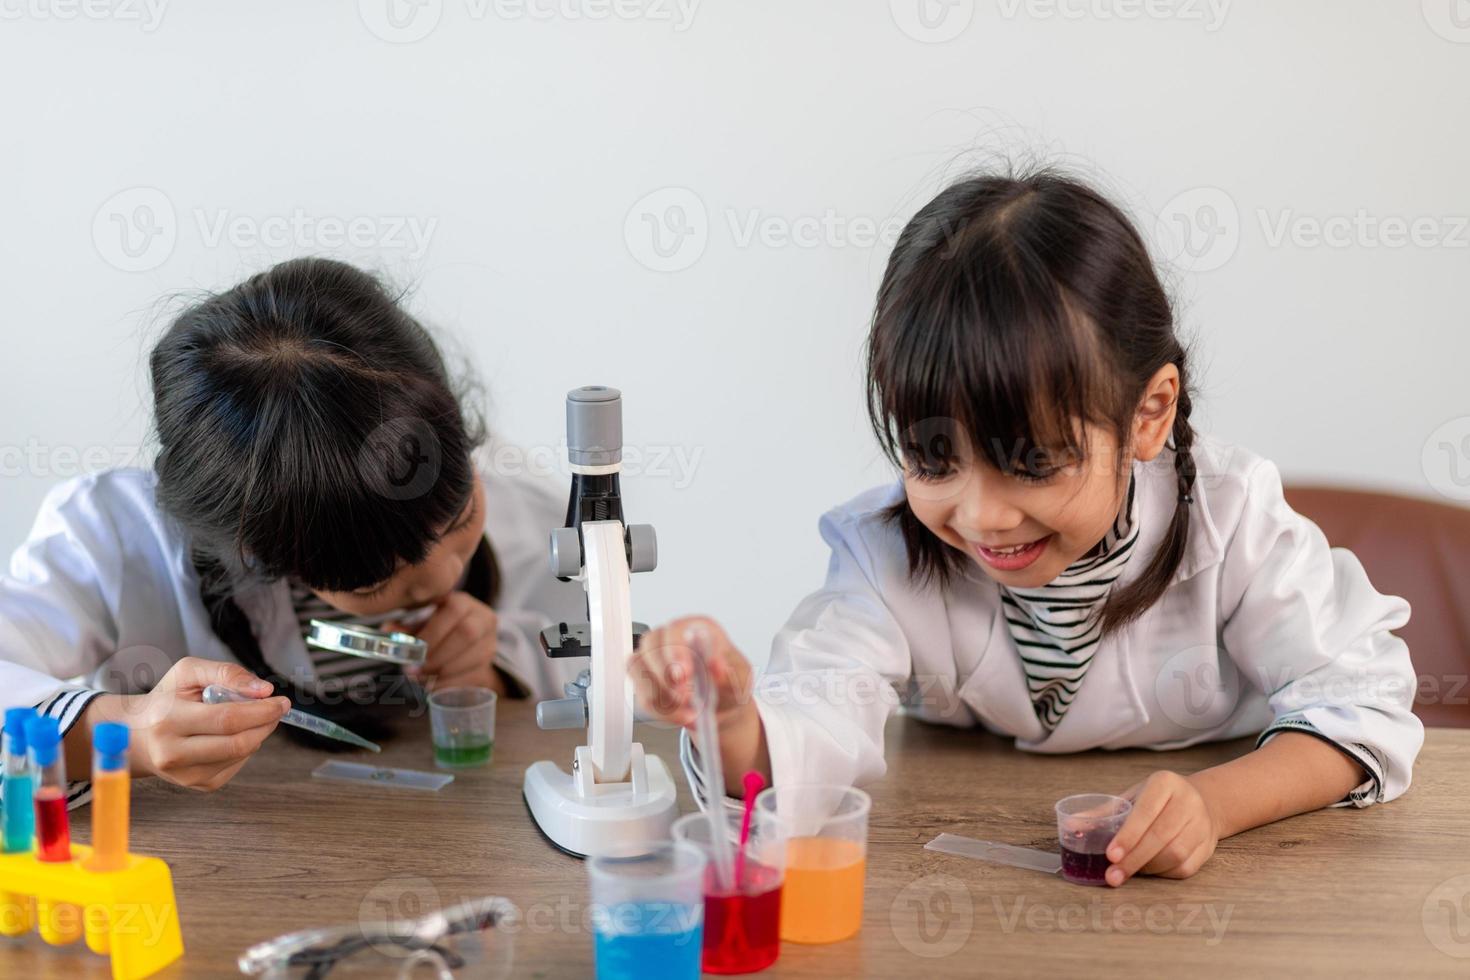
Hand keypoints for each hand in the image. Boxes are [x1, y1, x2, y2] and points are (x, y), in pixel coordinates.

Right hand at [89, 657, 289, 790]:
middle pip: (238, 742)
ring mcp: (184, 775)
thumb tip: (263, 690)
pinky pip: (236, 765)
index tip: (281, 701)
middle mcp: (172, 753)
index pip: (226, 719)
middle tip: (277, 708)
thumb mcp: (188, 672)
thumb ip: (226, 673)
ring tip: (249, 717)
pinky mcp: (197, 785)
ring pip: (241, 754)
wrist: (137, 734)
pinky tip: (231, 735)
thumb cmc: (166, 698)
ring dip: (257, 733)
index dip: (261, 710)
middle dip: (266, 723)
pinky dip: (245, 747)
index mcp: (167, 720)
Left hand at [393, 592, 502, 692]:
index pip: (453, 611)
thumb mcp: (422, 625)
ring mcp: (490, 639)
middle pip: (467, 633)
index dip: (434, 632)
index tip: (414, 651)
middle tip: (416, 670)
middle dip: (438, 655)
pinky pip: (474, 674)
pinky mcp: (490, 660)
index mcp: (463, 602)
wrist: (467, 642)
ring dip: (444, 671)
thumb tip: (388, 631)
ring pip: (474, 655)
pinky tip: (434, 685)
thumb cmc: (440, 630)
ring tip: (422, 678)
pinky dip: (451, 682)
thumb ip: (406, 629)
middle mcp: (482, 617)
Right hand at [629, 616, 754, 732]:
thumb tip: (717, 665)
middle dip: (665, 674)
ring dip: (663, 697)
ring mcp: (654, 656)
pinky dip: (660, 710)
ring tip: (691, 713)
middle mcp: (672, 637)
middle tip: (685, 697)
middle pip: (651, 644)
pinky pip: (641, 694)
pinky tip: (680, 715)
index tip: (685, 674)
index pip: (677, 629)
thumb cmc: (730, 682)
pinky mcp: (644, 678)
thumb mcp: (741, 679)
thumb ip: (730, 673)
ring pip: (639, 669)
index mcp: (698, 628)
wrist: (722, 704)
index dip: (676, 650)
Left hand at [1104, 771, 1222, 884]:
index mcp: (1165, 783)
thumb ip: (1104, 812)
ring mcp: (1202, 825)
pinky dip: (1163, 873)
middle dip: (1133, 859)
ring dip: (1147, 868)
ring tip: (1126, 872)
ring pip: (1175, 854)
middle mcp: (1188, 801)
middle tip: (1112, 875)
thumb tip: (1071, 825)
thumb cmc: (1157, 801)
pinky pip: (1185, 867)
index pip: (1146, 811)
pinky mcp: (1208, 846)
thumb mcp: (1133, 797)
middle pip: (1160, 836)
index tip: (1110, 855)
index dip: (1128, 835)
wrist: (1200, 802)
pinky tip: (1147, 871)